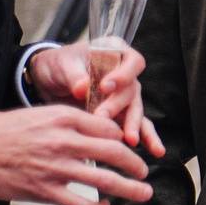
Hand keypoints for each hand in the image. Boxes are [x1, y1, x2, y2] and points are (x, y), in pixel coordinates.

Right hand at [0, 106, 150, 204]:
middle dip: (136, 164)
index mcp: (61, 117)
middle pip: (115, 153)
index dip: (123, 138)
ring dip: (130, 189)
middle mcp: (63, 141)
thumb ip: (61, 123)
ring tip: (144, 193)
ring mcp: (55, 168)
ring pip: (104, 181)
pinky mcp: (44, 191)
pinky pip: (81, 204)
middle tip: (145, 171)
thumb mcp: (33, 114)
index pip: (107, 127)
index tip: (130, 146)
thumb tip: (87, 133)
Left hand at [27, 43, 161, 154]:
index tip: (105, 86)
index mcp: (115, 52)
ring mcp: (124, 94)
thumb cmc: (58, 65)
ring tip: (129, 140)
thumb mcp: (62, 65)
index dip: (123, 74)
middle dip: (118, 105)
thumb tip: (82, 89)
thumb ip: (74, 75)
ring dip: (133, 125)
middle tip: (101, 116)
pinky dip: (146, 138)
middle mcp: (125, 73)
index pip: (131, 61)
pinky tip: (156, 151)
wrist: (49, 81)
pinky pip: (137, 125)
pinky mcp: (120, 113)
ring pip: (136, 109)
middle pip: (132, 89)